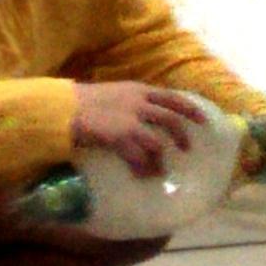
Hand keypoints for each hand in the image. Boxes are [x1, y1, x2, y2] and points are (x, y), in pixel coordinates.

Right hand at [70, 81, 209, 177]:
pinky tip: (142, 175)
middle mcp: (138, 103)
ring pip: (157, 142)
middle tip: (187, 148)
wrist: (62, 107)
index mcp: (138, 90)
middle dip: (182, 135)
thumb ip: (130, 102)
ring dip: (161, 159)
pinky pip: (138, 156)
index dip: (190, 108)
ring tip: (161, 170)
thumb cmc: (84, 102)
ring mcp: (129, 119)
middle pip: (171, 119)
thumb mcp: (113, 94)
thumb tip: (144, 115)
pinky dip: (142, 168)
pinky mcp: (119, 136)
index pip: (172, 97)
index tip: (202, 119)